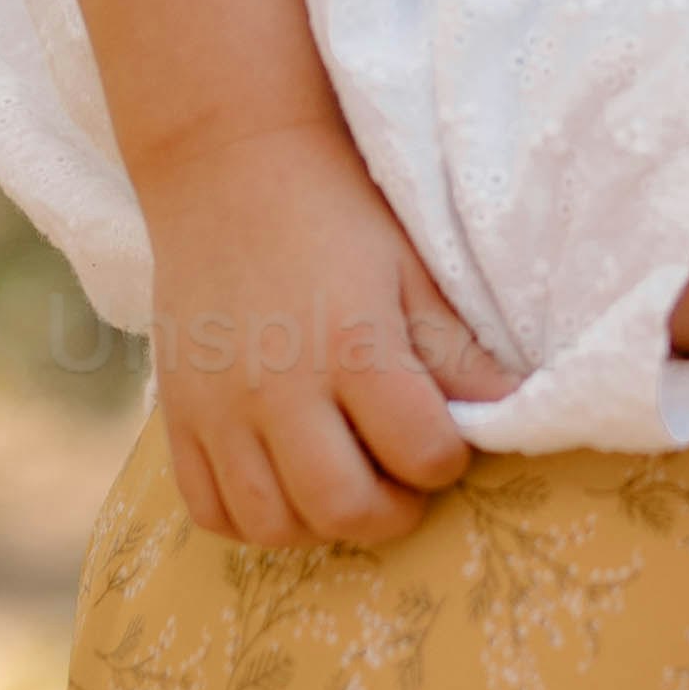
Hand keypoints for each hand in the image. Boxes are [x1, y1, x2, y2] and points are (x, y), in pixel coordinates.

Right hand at [140, 125, 495, 549]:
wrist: (227, 166)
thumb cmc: (333, 212)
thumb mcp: (409, 270)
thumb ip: (455, 350)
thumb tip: (511, 412)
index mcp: (353, 345)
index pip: (423, 454)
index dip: (448, 460)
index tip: (444, 439)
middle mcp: (280, 387)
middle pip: (344, 508)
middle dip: (391, 512)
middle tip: (401, 482)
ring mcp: (219, 407)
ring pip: (272, 523)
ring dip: (321, 523)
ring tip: (343, 483)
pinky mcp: (177, 413)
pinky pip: (208, 509)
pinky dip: (250, 518)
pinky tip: (282, 484)